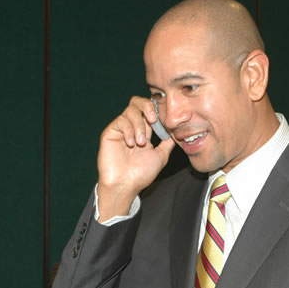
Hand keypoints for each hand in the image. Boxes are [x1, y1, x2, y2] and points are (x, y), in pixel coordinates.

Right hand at [96, 96, 174, 221]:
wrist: (125, 185)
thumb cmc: (141, 174)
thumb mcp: (161, 156)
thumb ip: (168, 142)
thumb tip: (178, 130)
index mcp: (144, 130)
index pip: (150, 110)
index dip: (158, 110)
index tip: (166, 118)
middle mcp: (132, 126)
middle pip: (138, 102)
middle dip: (148, 107)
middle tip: (154, 119)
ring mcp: (121, 128)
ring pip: (130, 110)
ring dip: (139, 125)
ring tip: (141, 143)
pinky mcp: (110, 132)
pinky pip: (120, 121)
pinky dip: (129, 130)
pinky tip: (131, 144)